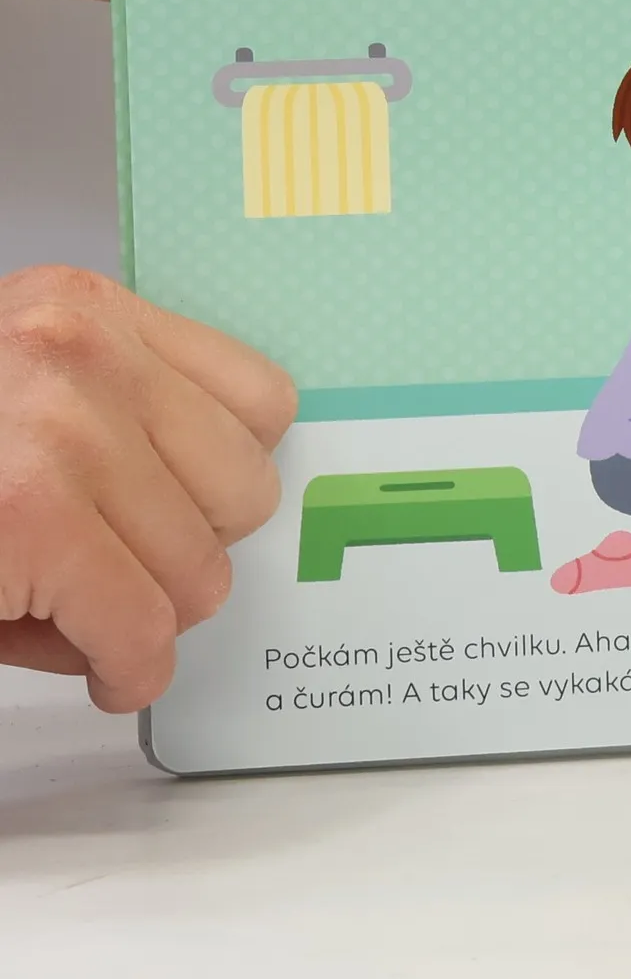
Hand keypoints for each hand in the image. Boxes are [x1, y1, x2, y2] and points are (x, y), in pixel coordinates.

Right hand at [0, 266, 295, 710]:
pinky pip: (144, 626)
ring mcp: (60, 431)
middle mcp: (80, 352)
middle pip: (243, 492)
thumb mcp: (20, 402)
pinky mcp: (33, 515)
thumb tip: (215, 529)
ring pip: (201, 571)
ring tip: (82, 611)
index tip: (182, 511)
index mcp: (80, 310)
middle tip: (120, 573)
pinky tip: (102, 668)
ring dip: (147, 615)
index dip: (219, 478)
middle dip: (186, 553)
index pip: (259, 400)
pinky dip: (127, 669)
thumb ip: (121, 436)